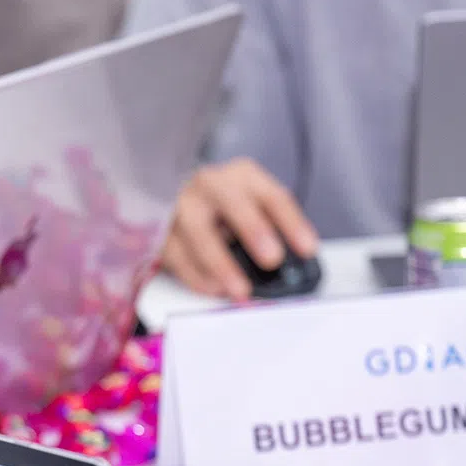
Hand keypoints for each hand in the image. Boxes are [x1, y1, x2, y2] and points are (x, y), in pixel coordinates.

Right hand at [161, 158, 320, 301]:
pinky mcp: (158, 229)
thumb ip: (270, 227)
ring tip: (239, 289)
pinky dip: (196, 275)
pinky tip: (214, 288)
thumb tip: (292, 264)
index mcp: (242, 177)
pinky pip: (176, 254)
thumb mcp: (251, 205)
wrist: (173, 198)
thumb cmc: (221, 207)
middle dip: (253, 230)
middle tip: (272, 259)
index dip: (291, 222)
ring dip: (220, 263)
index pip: (272, 196)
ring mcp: (180, 205)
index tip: (307, 249)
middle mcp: (210, 185)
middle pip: (232, 202)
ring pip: (198, 231)